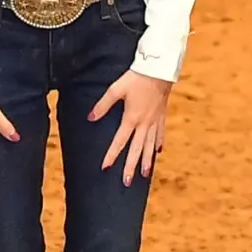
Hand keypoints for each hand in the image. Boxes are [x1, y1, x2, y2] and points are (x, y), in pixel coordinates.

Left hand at [87, 71, 170, 186]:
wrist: (159, 69)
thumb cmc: (136, 78)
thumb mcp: (115, 89)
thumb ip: (102, 105)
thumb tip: (90, 118)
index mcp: (131, 118)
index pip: (119, 142)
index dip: (111, 155)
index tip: (105, 167)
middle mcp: (144, 123)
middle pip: (137, 150)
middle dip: (131, 167)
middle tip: (127, 182)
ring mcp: (155, 121)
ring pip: (150, 145)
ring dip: (147, 161)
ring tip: (144, 174)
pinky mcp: (162, 116)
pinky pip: (160, 134)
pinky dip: (158, 145)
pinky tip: (158, 153)